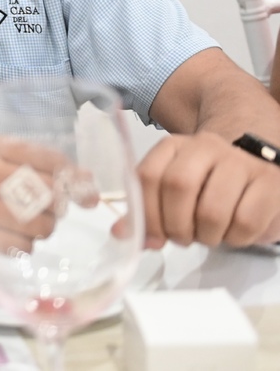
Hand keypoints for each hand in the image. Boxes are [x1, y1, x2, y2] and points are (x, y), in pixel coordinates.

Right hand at [0, 136, 70, 257]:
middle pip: (49, 193)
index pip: (50, 160)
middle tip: (42, 211)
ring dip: (40, 230)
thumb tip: (87, 180)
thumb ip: (27, 165)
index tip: (79, 193)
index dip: (71, 178)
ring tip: (22, 227)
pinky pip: (21, 247)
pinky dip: (22, 246)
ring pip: (40, 224)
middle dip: (55, 207)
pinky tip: (6, 239)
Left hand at [137, 131, 279, 247]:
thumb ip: (146, 211)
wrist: (256, 168)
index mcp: (173, 146)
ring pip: (212, 210)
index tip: (152, 238)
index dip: (146, 214)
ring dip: (206, 236)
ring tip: (208, 236)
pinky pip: (246, 222)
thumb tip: (121, 234)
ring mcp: (239, 162)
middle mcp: (205, 146)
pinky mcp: (269, 183)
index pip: (147, 175)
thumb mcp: (172, 192)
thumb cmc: (208, 186)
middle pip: (178, 187)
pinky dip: (236, 239)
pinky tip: (234, 233)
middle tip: (183, 238)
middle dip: (176, 226)